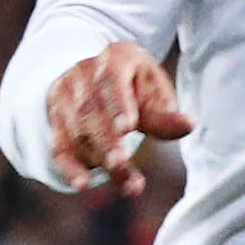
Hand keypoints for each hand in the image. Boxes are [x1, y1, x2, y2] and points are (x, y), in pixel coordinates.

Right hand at [42, 41, 191, 194]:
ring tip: (128, 185)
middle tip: (120, 161)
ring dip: (99, 160)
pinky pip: (59, 146)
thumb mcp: (153, 91)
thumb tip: (188, 125)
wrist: (94, 78)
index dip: (118, 105)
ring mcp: (64, 98)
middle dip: (106, 140)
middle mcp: (81, 76)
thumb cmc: (135, 86)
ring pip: (77, 132)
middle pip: (90, 111)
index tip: (128, 126)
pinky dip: (70, 167)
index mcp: (113, 59)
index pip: (111, 81)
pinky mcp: (56, 122)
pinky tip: (82, 184)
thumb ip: (165, 113)